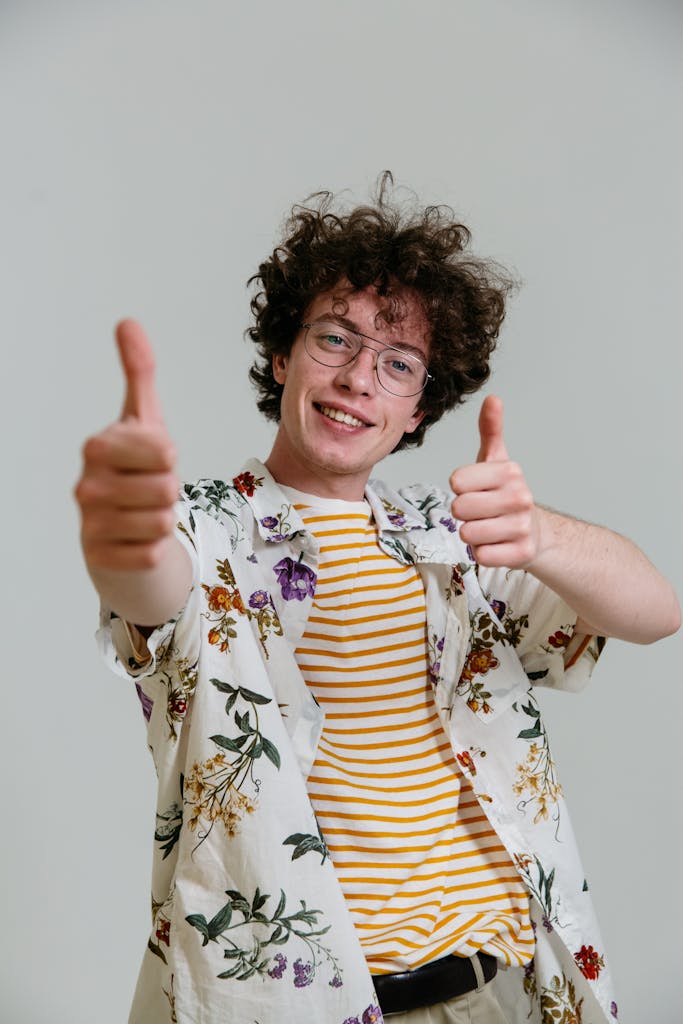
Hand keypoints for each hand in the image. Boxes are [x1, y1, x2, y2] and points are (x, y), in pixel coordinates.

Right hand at [75, 320, 178, 571]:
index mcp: (97, 446)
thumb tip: (128, 322)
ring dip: (165, 520)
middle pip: (168, 488)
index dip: (168, 459)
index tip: (151, 460)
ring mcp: (89, 524)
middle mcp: (86, 485)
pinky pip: (154, 553)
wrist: (118, 529)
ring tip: (143, 513)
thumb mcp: (142, 420)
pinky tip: (136, 540)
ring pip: (164, 521)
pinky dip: (155, 548)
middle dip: (169, 491)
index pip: (165, 452)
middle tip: (149, 490)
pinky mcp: (100, 559)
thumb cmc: (135, 469)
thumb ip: (138, 372)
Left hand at [449, 395, 539, 567]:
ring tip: (487, 527)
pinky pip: (480, 556)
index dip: (459, 488)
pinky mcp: (521, 553)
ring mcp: (522, 526)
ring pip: (468, 534)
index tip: (474, 489)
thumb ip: (491, 430)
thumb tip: (492, 398)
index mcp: (510, 472)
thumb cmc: (505, 494)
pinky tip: (496, 544)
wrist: (535, 531)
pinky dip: (482, 553)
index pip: (457, 482)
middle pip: (460, 509)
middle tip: (479, 511)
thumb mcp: (496, 461)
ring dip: (471, 534)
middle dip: (463, 513)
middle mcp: (520, 497)